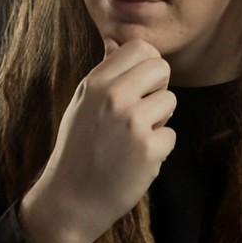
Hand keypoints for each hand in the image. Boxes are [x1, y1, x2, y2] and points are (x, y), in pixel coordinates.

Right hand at [19, 38, 176, 242]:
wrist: (71, 200)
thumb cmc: (77, 150)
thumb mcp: (81, 104)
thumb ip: (102, 72)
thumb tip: (114, 41)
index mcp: (96, 83)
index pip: (141, 48)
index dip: (147, 65)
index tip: (140, 85)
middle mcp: (114, 97)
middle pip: (162, 68)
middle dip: (158, 87)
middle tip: (142, 111)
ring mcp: (133, 123)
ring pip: (170, 101)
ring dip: (159, 120)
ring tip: (133, 139)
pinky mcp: (149, 149)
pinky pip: (171, 135)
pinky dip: (159, 149)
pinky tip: (136, 160)